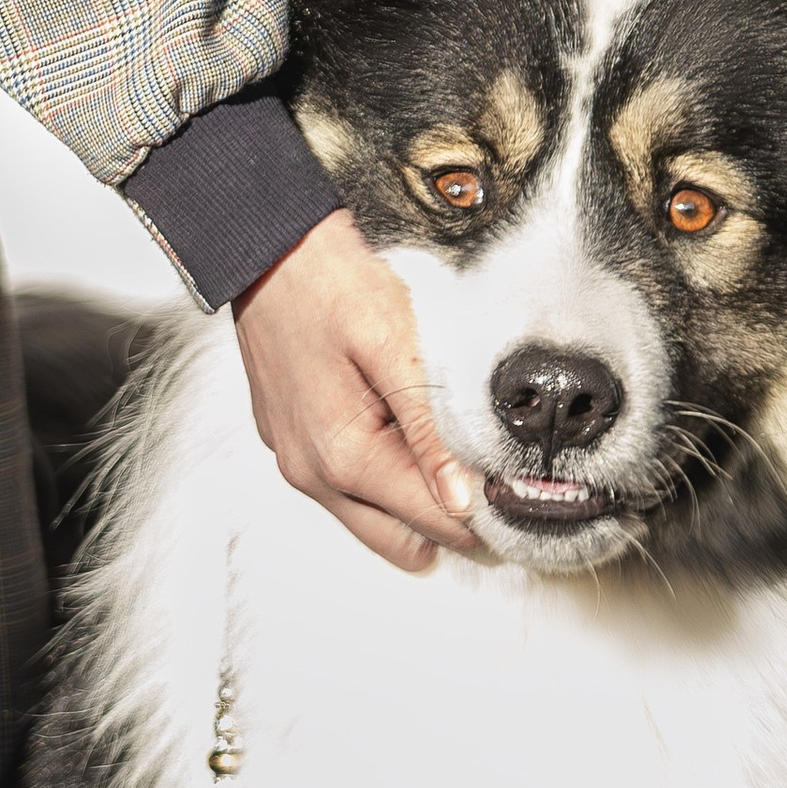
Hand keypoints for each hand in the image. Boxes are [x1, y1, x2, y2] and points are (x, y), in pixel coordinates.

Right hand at [235, 210, 481, 572]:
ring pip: (377, 520)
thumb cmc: (330, 283)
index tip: (519, 484)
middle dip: (453, 517)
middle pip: (407, 540)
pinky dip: (386, 476)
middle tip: (493, 474)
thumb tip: (463, 500)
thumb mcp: (395, 346)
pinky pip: (350, 489)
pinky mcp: (293, 446)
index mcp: (342, 457)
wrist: (267, 248)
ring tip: (448, 448)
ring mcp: (297, 463)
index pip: (435, 522)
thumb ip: (429, 430)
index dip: (485, 509)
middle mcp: (312, 474)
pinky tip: (404, 430)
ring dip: (417, 499)